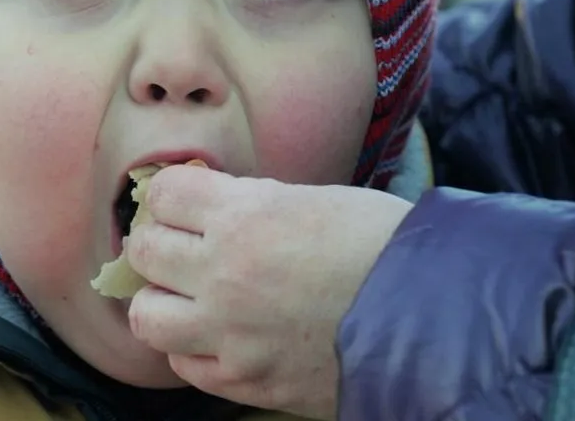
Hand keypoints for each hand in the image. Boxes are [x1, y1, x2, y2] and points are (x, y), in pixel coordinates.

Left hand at [124, 167, 410, 419]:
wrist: (431, 314)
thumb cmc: (384, 245)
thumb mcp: (316, 199)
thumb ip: (255, 203)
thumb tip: (214, 206)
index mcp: (244, 217)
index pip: (163, 194)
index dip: (173, 195)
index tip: (186, 203)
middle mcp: (224, 274)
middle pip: (143, 251)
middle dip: (161, 243)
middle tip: (185, 245)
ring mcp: (230, 334)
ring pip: (147, 316)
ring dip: (164, 301)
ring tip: (194, 296)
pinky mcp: (246, 380)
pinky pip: (185, 364)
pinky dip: (195, 348)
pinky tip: (223, 334)